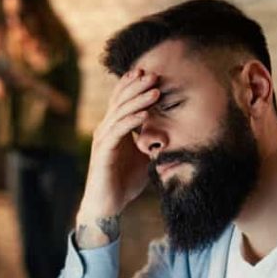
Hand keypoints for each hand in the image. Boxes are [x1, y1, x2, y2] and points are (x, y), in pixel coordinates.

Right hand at [76, 68, 160, 231]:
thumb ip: (152, 143)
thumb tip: (173, 135)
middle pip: (120, 100)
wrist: (107, 205)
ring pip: (119, 113)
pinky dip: (131, 122)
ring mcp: (103, 140)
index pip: (121, 100)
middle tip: (154, 74)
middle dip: (137, 86)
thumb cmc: (124, 182)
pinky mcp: (103, 152)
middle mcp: (105, 130)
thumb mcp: (143, 158)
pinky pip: (117, 132)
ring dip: (138, 101)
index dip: (133, 85)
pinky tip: (145, 115)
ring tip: (155, 91)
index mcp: (114, 128)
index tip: (150, 72)